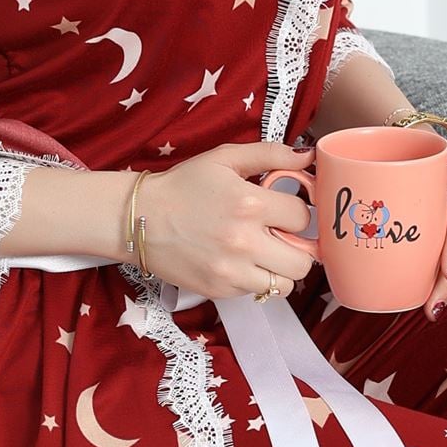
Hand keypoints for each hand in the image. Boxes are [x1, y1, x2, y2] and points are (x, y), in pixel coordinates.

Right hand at [136, 139, 319, 301]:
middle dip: (299, 247)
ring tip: (266, 254)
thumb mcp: (224, 158)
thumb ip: (270, 154)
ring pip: (286, 284)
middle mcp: (244, 241)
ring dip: (281, 269)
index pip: (303, 217)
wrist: (139, 219)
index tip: (286, 211)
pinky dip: (255, 279)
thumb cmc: (182, 187)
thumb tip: (307, 156)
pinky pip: (257, 292)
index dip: (298, 212)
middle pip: (304, 260)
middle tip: (283, 237)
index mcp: (250, 204)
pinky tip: (240, 262)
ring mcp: (232, 270)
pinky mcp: (220, 289)